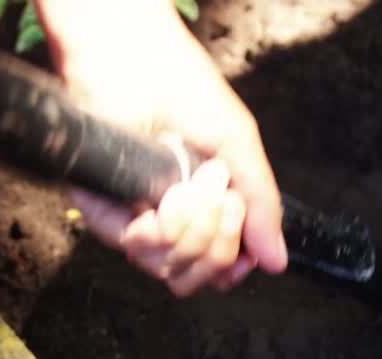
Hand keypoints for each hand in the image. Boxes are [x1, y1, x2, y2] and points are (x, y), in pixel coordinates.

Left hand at [37, 0, 285, 296]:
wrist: (134, 57)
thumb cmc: (184, 87)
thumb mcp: (239, 147)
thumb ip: (263, 206)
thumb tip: (278, 262)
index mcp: (202, 209)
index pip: (219, 269)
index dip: (234, 263)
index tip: (242, 230)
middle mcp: (167, 220)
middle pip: (197, 277)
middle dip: (219, 245)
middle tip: (223, 199)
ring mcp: (134, 217)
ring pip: (169, 270)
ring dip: (194, 232)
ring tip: (196, 187)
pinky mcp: (103, 209)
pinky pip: (137, 249)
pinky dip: (164, 226)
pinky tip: (172, 195)